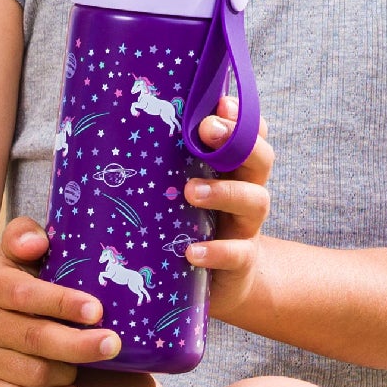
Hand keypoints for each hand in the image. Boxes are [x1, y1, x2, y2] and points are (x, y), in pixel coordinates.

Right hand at [0, 216, 123, 386]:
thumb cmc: (11, 288)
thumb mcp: (12, 256)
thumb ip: (23, 236)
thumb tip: (37, 243)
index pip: (26, 295)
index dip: (62, 303)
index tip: (97, 310)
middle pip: (35, 339)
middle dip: (79, 344)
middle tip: (113, 344)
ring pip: (34, 374)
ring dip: (68, 372)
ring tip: (86, 365)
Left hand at [182, 94, 273, 323]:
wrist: (219, 283)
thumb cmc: (188, 225)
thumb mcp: (178, 189)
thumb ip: (165, 162)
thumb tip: (126, 121)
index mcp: (230, 170)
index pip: (248, 134)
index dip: (240, 117)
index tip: (220, 103)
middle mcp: (245, 192)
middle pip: (260, 159)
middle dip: (238, 140)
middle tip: (207, 131)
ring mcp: (245, 228)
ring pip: (256, 201)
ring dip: (224, 192)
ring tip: (191, 192)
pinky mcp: (240, 263)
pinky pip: (237, 254)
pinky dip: (216, 251)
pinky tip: (192, 251)